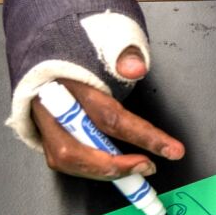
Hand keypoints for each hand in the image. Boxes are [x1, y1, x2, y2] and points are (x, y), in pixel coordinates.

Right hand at [31, 48, 184, 180]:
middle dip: (115, 166)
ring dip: (104, 172)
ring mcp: (42, 124)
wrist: (47, 52)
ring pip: (66, 162)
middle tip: (147, 166)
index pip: (108, 115)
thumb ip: (125, 54)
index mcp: (67, 83)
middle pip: (76, 150)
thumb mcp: (107, 43)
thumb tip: (136, 68)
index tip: (173, 150)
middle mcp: (50, 108)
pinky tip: (113, 166)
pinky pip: (65, 161)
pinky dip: (91, 168)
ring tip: (134, 170)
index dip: (143, 136)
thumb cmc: (78, 52)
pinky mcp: (43, 134)